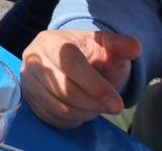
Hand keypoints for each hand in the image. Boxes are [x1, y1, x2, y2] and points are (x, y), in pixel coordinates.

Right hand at [21, 30, 140, 128]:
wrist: (72, 63)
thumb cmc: (91, 55)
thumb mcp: (107, 46)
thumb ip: (120, 45)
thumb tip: (134, 47)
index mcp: (50, 41)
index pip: (70, 64)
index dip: (95, 86)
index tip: (117, 104)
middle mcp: (32, 59)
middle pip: (63, 89)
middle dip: (93, 103)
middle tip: (112, 106)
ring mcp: (27, 81)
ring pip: (59, 107)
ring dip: (85, 113)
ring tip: (97, 105)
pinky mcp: (28, 99)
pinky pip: (52, 118)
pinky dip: (73, 120)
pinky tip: (82, 109)